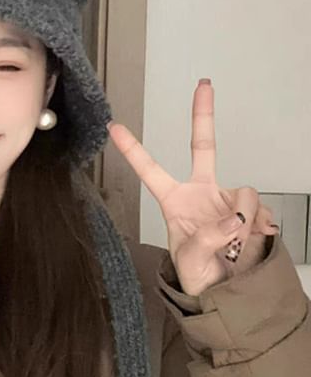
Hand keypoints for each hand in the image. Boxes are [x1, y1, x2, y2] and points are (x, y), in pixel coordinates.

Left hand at [107, 79, 278, 296]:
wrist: (226, 289)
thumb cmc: (196, 275)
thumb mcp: (189, 260)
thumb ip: (206, 238)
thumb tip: (232, 218)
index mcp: (174, 200)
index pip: (150, 169)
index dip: (133, 148)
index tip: (115, 126)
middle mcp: (200, 192)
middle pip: (203, 146)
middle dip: (203, 115)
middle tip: (204, 86)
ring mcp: (227, 199)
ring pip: (244, 192)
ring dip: (245, 219)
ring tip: (235, 245)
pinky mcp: (250, 209)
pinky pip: (261, 208)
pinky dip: (260, 226)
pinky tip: (253, 240)